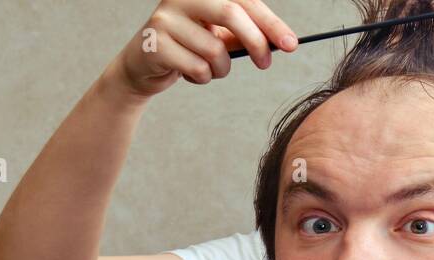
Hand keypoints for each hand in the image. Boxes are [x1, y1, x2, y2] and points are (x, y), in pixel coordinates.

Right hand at [113, 0, 298, 97]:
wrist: (142, 67)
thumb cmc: (187, 48)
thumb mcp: (217, 36)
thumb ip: (244, 33)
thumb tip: (281, 41)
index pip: (243, 0)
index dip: (270, 22)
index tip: (291, 44)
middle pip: (230, 13)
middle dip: (256, 41)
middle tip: (266, 64)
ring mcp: (165, 19)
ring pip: (214, 50)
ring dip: (221, 69)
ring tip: (209, 69)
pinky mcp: (155, 45)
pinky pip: (197, 69)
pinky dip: (202, 78)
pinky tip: (189, 74)